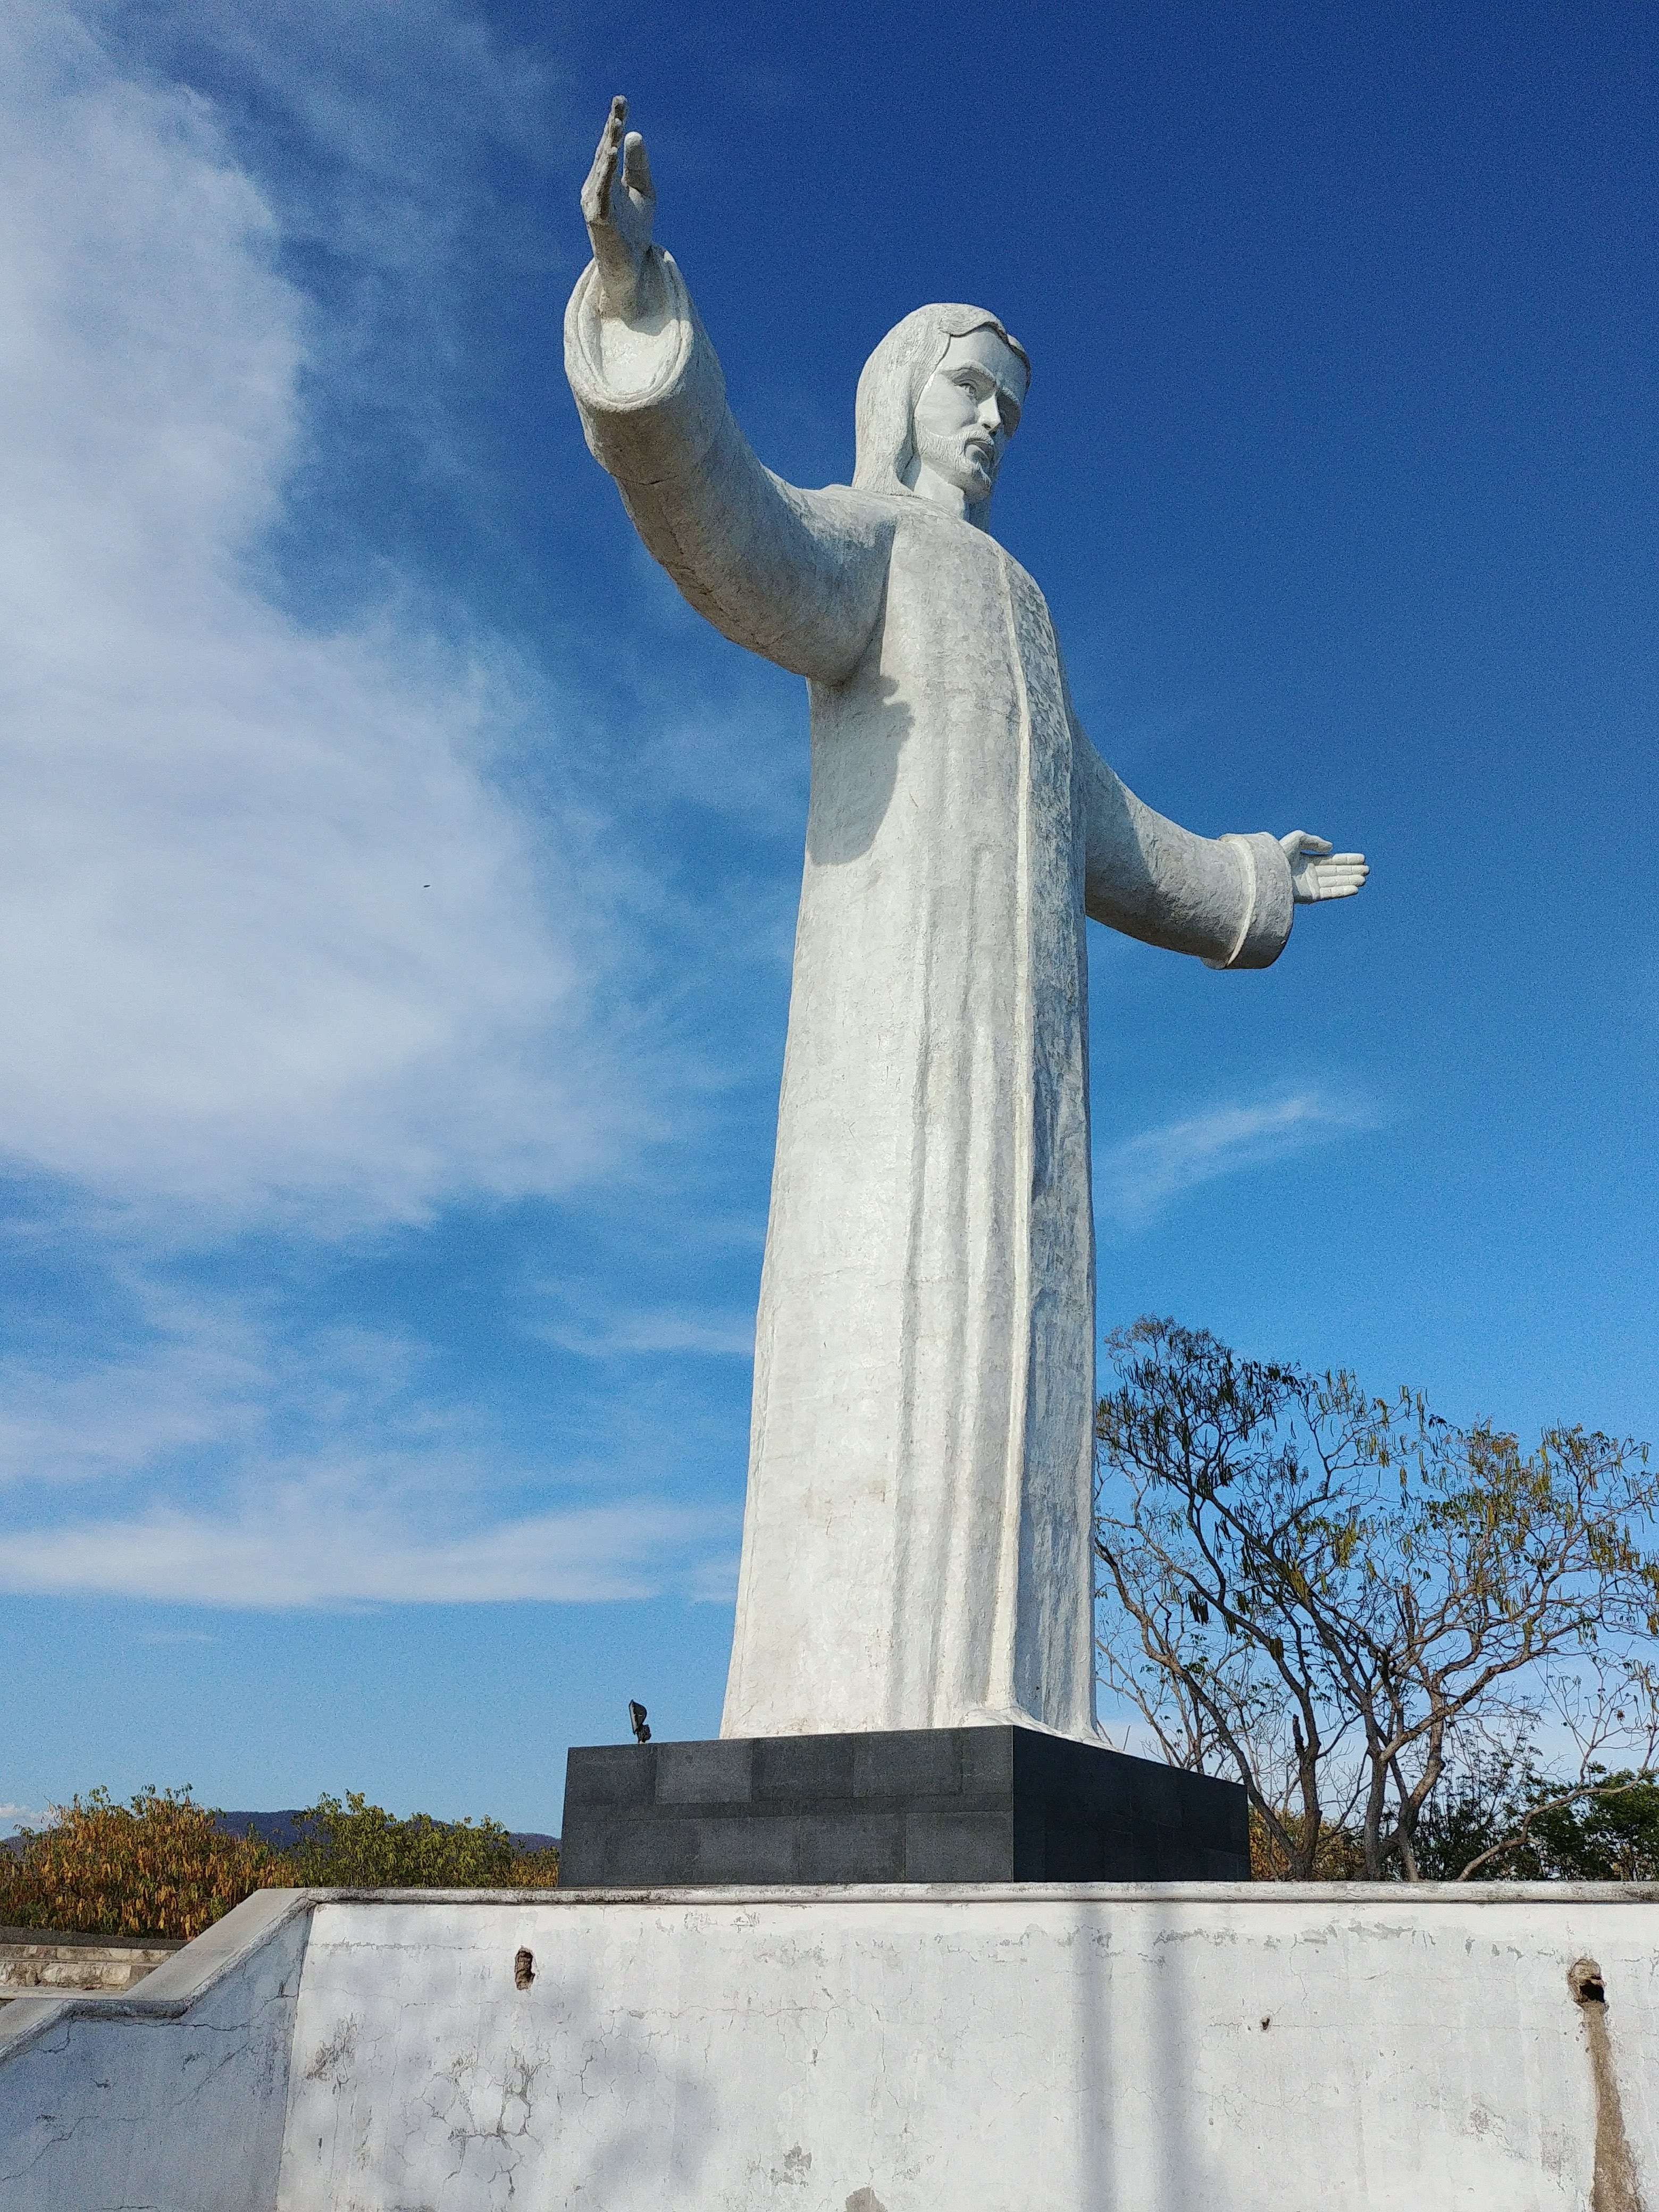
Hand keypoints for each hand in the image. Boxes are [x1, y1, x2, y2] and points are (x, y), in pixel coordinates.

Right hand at [581, 96, 658, 322]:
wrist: (632, 267)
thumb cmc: (635, 230)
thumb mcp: (643, 191)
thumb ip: (638, 165)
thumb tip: (635, 134)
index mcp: (606, 178)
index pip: (610, 145)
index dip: (615, 122)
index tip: (622, 100)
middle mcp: (595, 186)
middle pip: (604, 151)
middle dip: (612, 128)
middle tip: (620, 106)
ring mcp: (594, 202)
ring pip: (601, 168)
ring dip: (608, 145)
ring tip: (617, 125)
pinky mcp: (597, 218)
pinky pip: (601, 190)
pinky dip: (605, 172)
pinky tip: (611, 154)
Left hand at [1279, 831, 1367, 902]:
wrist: (1268, 871)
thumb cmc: (1279, 853)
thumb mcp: (1297, 839)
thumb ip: (1314, 841)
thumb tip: (1330, 848)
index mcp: (1307, 861)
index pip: (1332, 861)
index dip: (1347, 859)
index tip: (1362, 858)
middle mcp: (1310, 874)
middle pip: (1336, 872)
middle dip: (1351, 871)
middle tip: (1367, 870)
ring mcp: (1310, 886)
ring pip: (1335, 883)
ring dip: (1350, 881)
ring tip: (1364, 878)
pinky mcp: (1309, 896)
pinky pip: (1330, 894)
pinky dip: (1342, 891)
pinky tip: (1354, 888)